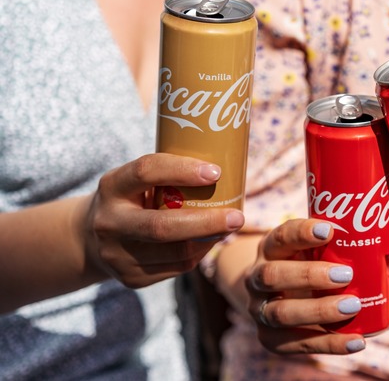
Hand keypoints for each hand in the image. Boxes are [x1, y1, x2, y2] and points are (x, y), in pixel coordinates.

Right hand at [84, 153, 244, 287]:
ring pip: (176, 252)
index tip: (216, 172)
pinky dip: (198, 253)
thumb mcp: (136, 182)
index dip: (182, 170)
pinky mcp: (130, 278)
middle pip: (162, 226)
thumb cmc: (131, 199)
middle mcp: (109, 222)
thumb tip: (227, 170)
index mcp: (112, 187)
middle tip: (238, 217)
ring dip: (209, 240)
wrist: (90, 238)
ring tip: (227, 227)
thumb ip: (168, 177)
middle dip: (206, 223)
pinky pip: (177, 268)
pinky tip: (207, 241)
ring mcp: (117, 255)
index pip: (146, 172)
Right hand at [244, 219, 366, 354]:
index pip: (281, 237)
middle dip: (310, 275)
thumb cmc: (303, 264)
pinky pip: (296, 344)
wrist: (269, 294)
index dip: (302, 233)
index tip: (330, 230)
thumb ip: (339, 242)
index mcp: (270, 248)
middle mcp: (257, 278)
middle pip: (273, 276)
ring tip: (353, 306)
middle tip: (346, 274)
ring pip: (281, 313)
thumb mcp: (309, 248)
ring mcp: (260, 310)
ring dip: (319, 311)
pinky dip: (329, 343)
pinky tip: (357, 341)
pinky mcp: (269, 338)